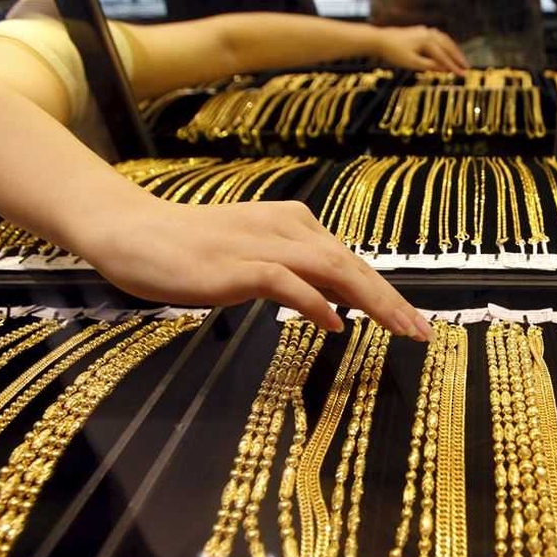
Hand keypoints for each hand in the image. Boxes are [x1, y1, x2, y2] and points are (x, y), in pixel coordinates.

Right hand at [80, 197, 433, 340]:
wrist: (133, 232)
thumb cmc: (193, 251)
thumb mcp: (256, 259)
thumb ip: (297, 276)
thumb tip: (338, 306)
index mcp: (294, 224)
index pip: (351, 262)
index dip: (386, 292)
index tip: (413, 321)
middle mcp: (286, 228)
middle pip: (352, 266)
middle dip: (392, 300)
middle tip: (422, 332)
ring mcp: (262, 244)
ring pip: (333, 271)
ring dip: (372, 301)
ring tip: (400, 329)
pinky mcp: (237, 264)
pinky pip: (287, 283)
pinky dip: (315, 303)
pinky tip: (336, 324)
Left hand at [376, 25, 467, 73]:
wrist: (381, 40)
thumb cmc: (394, 53)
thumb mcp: (412, 63)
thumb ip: (429, 66)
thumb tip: (444, 69)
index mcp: (427, 41)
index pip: (444, 57)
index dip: (454, 67)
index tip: (463, 76)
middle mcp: (429, 33)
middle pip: (448, 46)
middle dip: (458, 58)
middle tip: (467, 68)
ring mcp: (426, 31)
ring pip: (445, 40)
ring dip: (454, 50)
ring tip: (461, 61)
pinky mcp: (423, 31)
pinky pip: (439, 38)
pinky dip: (446, 45)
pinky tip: (449, 50)